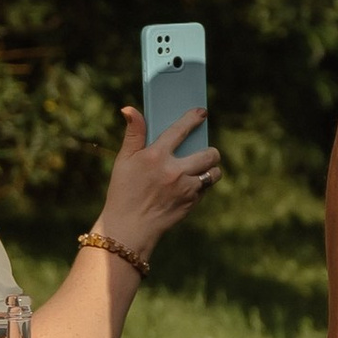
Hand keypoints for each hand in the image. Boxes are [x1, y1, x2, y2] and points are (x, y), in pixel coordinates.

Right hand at [99, 105, 220, 257]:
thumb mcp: (124, 161)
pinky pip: (206, 189)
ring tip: (203, 168)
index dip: (193, 119)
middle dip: (210, 150)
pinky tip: (192, 184)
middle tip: (206, 151)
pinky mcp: (191, 204)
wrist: (128, 228)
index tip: (201, 113)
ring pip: (213, 173)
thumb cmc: (123, 192)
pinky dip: (202, 184)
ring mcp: (186, 189)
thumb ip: (133, 134)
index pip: (180, 130)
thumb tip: (130, 109)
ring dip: (212, 168)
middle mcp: (174, 171)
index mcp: (156, 156)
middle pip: (208, 154)